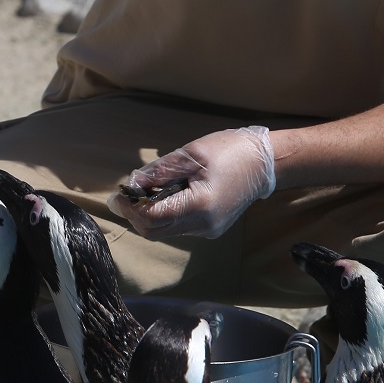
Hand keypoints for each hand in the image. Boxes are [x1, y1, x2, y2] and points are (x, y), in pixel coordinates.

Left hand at [107, 126, 275, 240]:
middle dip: (135, 215)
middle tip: (125, 195)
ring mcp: (208, 230)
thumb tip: (132, 184)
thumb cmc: (230, 151)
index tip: (118, 195)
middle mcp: (204, 224)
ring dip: (150, 214)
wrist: (265, 163)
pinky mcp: (211, 229)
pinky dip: (166, 214)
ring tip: (150, 189)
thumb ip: (159, 171)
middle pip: (155, 231)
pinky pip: (179, 227)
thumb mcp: (191, 154)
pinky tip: (169, 194)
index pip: (152, 217)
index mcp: (200, 205)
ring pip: (166, 231)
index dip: (130, 208)